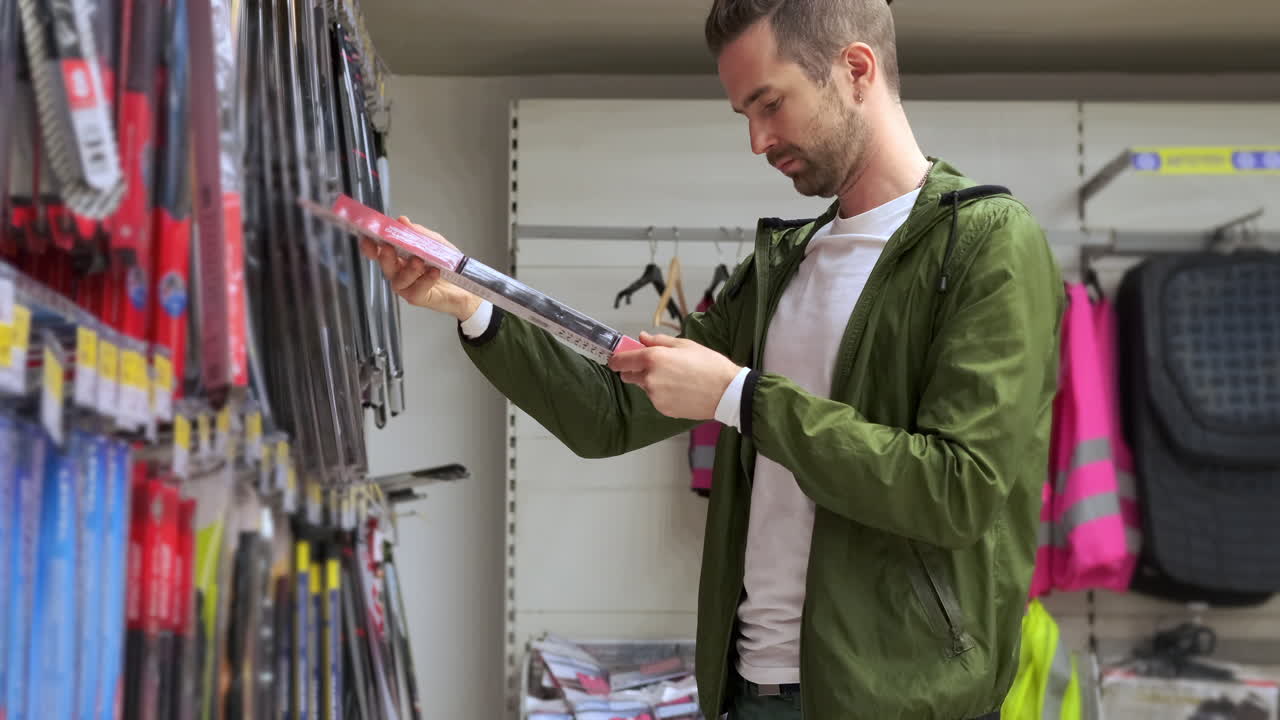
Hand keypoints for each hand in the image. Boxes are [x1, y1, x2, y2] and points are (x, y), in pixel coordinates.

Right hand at [357, 217, 481, 320]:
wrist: (467, 287)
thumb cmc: (448, 265)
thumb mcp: (436, 244)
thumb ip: (419, 234)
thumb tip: (402, 220)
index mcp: (400, 258)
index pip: (381, 251)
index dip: (371, 246)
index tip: (367, 238)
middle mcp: (400, 273)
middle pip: (386, 266)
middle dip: (385, 256)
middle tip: (388, 247)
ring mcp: (407, 287)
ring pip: (398, 280)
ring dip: (408, 269)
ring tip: (418, 261)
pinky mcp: (418, 298)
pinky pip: (416, 290)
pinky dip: (425, 280)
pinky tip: (434, 273)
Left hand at [607, 332, 740, 420]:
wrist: (726, 392)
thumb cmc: (709, 365)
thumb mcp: (685, 345)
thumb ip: (658, 341)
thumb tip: (642, 338)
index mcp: (653, 358)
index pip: (620, 360)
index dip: (616, 359)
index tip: (616, 359)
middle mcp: (649, 378)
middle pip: (627, 375)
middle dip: (634, 370)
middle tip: (653, 366)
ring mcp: (655, 396)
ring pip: (643, 387)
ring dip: (651, 382)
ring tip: (675, 378)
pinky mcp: (662, 408)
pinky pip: (655, 398)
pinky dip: (662, 394)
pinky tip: (680, 390)